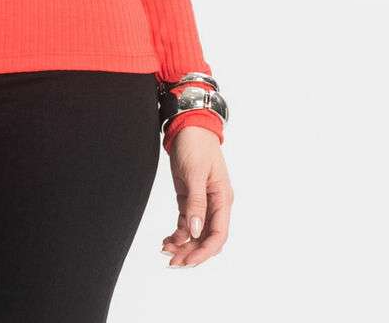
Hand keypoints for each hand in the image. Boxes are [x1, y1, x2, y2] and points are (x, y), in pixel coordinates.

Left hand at [161, 126, 232, 266]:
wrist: (188, 126)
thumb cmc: (196, 145)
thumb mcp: (195, 173)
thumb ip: (196, 203)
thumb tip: (194, 231)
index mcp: (222, 198)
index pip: (218, 234)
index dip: (204, 251)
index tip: (188, 261)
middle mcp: (214, 204)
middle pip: (206, 238)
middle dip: (192, 252)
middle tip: (173, 262)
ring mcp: (202, 202)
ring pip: (195, 233)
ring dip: (183, 245)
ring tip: (166, 252)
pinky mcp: (189, 198)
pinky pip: (185, 222)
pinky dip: (177, 234)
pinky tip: (167, 240)